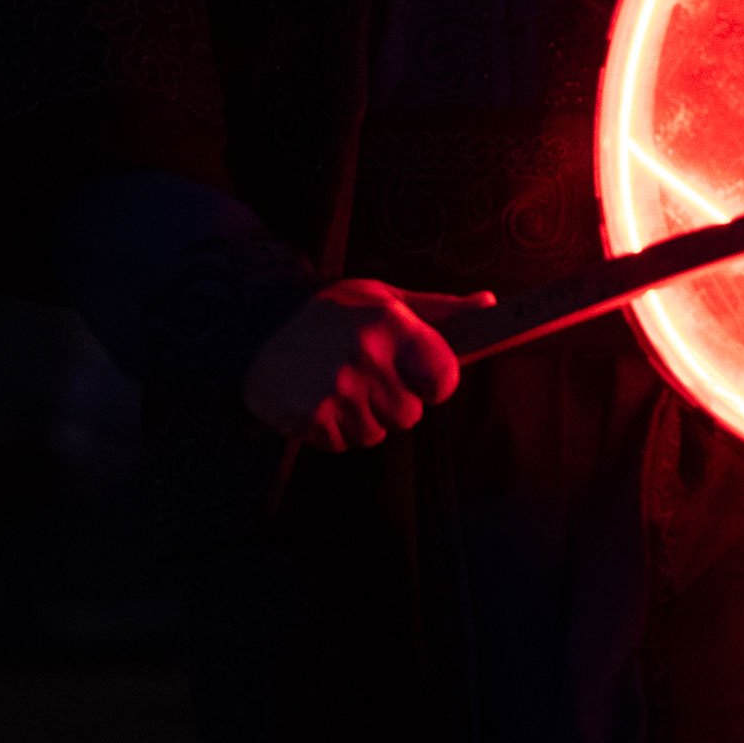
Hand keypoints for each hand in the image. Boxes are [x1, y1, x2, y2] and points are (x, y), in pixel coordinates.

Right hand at [241, 278, 492, 449]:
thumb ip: (439, 311)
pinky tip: (319, 398)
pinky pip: (343, 443)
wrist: (254, 324)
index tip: (421, 376)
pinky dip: (333, 429)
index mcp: (390, 323)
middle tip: (365, 374)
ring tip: (338, 384)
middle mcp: (364, 356)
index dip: (435, 382)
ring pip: (377, 432)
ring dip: (361, 417)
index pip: (444, 378)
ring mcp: (335, 389)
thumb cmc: (331, 312)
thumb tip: (489, 305)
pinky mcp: (309, 416)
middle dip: (393, 400)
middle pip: (409, 414)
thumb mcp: (384, 299)